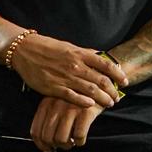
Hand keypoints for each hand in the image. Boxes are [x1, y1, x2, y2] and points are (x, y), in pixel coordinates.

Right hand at [9, 32, 126, 107]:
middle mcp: (76, 66)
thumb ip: (87, 54)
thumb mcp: (72, 47)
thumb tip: (103, 57)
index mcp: (81, 54)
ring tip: (109, 103)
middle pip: (101, 80)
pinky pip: (72, 96)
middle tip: (118, 97)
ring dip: (102, 98)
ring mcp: (65, 77)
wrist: (26, 51)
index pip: (107, 66)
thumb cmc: (50, 48)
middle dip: (112, 90)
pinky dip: (84, 101)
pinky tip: (91, 105)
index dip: (119, 75)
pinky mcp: (54, 88)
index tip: (125, 82)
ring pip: (90, 90)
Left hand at [30, 97, 103, 151]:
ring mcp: (71, 109)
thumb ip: (50, 114)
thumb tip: (45, 139)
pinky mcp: (86, 112)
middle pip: (47, 137)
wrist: (100, 82)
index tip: (47, 149)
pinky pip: (79, 136)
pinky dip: (79, 142)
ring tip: (72, 143)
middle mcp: (56, 107)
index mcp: (46, 103)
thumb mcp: (59, 99)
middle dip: (55, 146)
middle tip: (62, 145)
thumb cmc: (79, 94)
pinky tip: (81, 139)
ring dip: (66, 145)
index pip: (36, 131)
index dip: (40, 144)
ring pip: (61, 139)